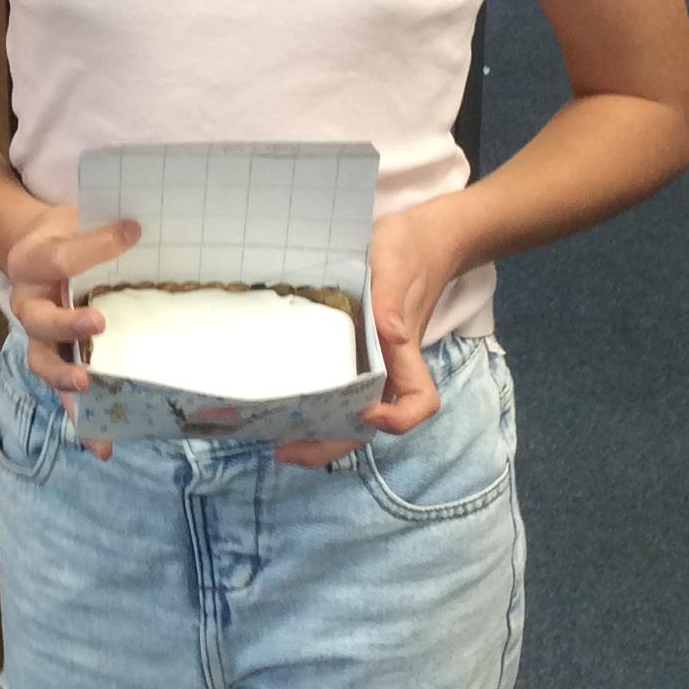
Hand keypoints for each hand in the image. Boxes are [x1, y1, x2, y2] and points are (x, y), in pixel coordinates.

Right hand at [3, 202, 141, 461]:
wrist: (36, 247)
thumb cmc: (66, 233)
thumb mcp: (76, 218)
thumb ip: (100, 226)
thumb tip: (141, 228)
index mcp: (32, 261)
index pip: (61, 256)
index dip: (96, 246)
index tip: (132, 232)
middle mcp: (29, 302)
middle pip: (40, 319)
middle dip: (68, 325)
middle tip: (97, 323)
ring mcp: (39, 336)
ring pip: (43, 362)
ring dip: (64, 378)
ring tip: (85, 386)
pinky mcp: (55, 360)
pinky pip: (62, 392)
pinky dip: (80, 419)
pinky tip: (101, 444)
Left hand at [271, 199, 461, 467]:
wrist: (419, 237)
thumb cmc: (410, 251)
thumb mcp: (396, 265)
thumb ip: (391, 299)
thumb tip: (391, 334)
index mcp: (403, 352)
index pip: (418, 402)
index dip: (397, 420)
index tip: (366, 414)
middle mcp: (387, 365)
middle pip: (368, 423)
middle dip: (329, 444)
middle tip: (282, 450)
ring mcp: (367, 358)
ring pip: (345, 410)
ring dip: (313, 429)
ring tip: (270, 434)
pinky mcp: (347, 345)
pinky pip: (329, 382)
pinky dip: (306, 399)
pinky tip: (274, 399)